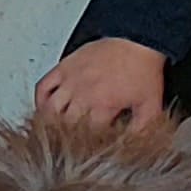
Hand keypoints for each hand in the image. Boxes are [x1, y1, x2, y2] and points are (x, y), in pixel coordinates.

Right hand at [37, 37, 171, 133]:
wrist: (136, 42)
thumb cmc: (142, 69)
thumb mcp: (150, 104)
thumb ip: (143, 128)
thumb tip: (134, 144)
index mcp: (103, 105)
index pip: (89, 134)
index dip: (90, 144)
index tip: (91, 149)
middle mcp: (83, 94)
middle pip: (65, 124)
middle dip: (68, 136)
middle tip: (71, 143)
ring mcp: (70, 80)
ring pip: (49, 108)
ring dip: (50, 121)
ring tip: (53, 131)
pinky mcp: (64, 68)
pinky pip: (43, 87)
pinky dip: (40, 100)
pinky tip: (43, 107)